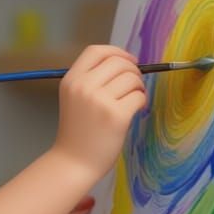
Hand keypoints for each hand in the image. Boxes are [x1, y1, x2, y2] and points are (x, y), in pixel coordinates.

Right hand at [53, 44, 145, 180]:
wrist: (73, 162)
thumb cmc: (77, 132)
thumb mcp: (74, 98)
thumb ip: (92, 80)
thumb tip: (125, 64)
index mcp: (71, 79)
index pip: (96, 51)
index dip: (117, 52)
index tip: (129, 61)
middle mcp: (83, 86)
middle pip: (118, 62)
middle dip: (133, 70)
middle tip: (135, 85)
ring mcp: (100, 101)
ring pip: (132, 79)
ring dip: (139, 87)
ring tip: (134, 100)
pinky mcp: (116, 116)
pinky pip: (138, 97)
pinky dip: (142, 101)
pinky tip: (135, 110)